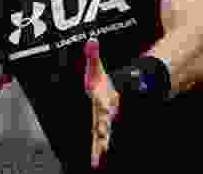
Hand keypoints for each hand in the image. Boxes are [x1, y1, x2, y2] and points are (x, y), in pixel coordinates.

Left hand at [84, 38, 119, 169]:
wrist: (112, 94)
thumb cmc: (102, 83)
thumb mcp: (96, 69)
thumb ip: (93, 56)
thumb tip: (91, 41)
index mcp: (105, 98)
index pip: (106, 102)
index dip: (106, 106)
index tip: (107, 110)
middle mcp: (106, 112)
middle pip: (106, 122)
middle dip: (105, 130)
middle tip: (103, 138)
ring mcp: (103, 122)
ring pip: (103, 135)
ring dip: (101, 145)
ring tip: (98, 158)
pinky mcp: (100, 129)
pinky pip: (98, 141)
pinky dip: (97, 151)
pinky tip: (95, 162)